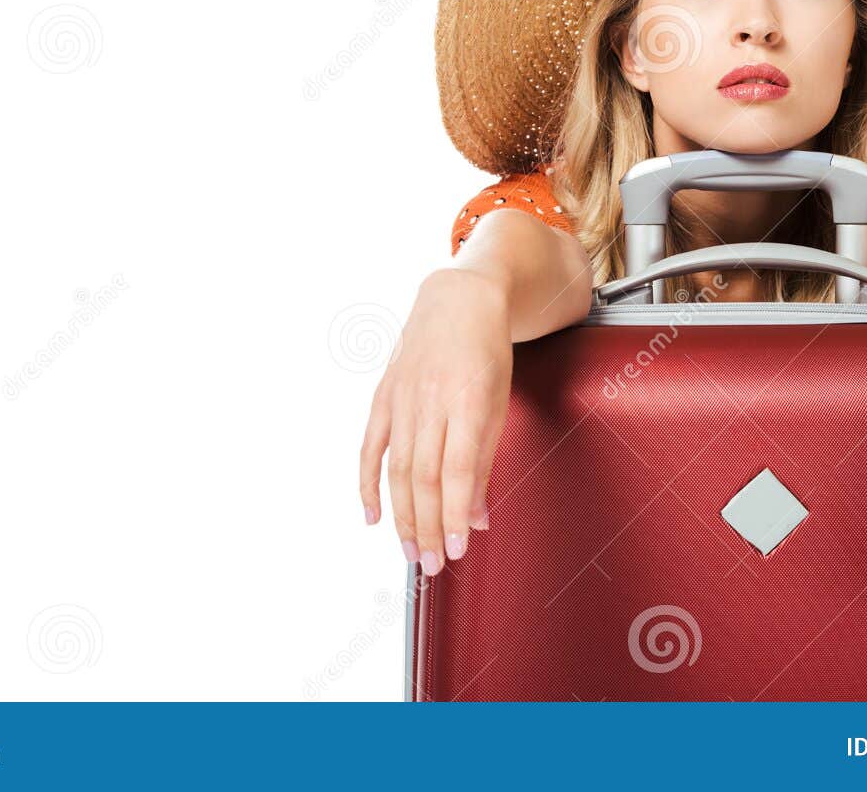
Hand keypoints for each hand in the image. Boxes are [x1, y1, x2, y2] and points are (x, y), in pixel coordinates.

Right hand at [358, 268, 512, 575]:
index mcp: (467, 400)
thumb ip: (485, 461)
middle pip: (423, 476)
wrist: (457, 300)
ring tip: (412, 553)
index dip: (454, 514)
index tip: (459, 550)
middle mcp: (430, 400)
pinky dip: (368, 483)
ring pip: (397, 468)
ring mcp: (401, 397)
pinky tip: (372, 517)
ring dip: (403, 516)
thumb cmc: (487, 354)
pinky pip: (370, 446)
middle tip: (434, 566)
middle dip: (428, 526)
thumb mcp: (498, 402)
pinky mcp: (382, 396)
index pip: (457, 470)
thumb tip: (476, 519)